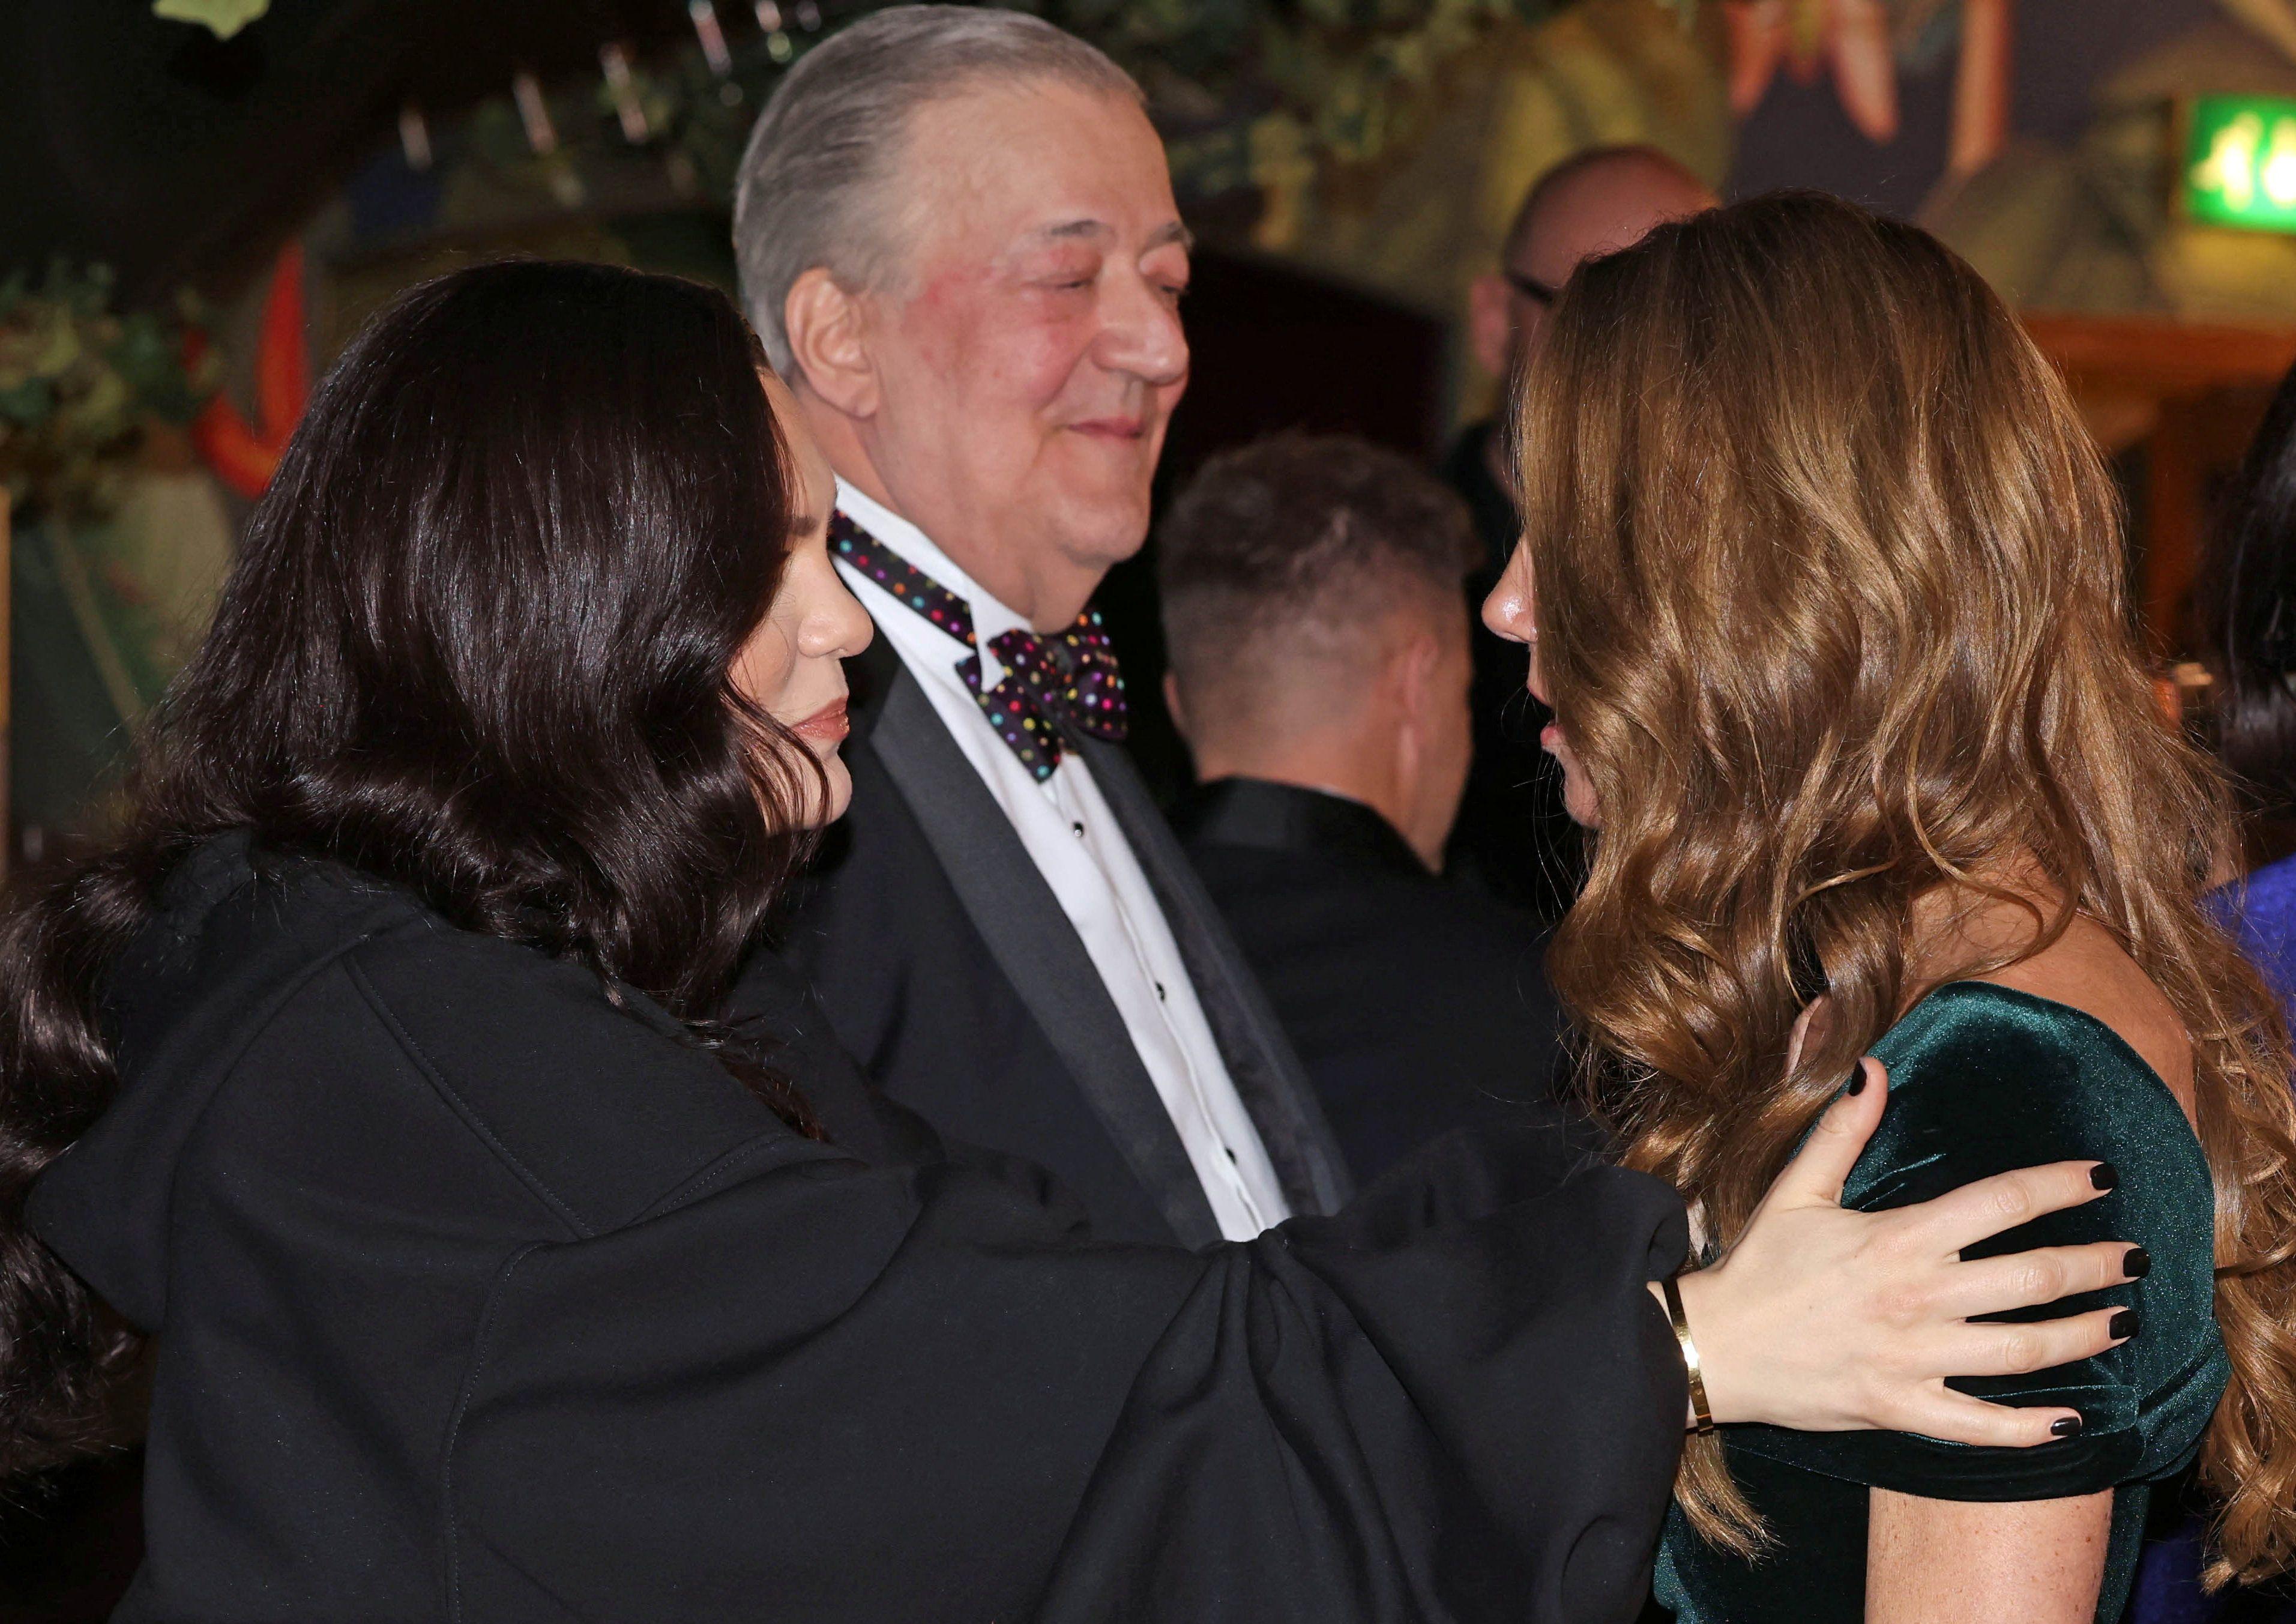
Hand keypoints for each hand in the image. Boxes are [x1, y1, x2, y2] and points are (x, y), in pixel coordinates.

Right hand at [1671, 1058, 2137, 1445]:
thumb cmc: (1758, 1267)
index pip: (2000, 1202)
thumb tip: (1873, 1068)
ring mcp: (1914, 1359)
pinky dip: (2030, 1427)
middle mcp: (1917, 1297)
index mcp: (1897, 1238)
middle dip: (2094, 1265)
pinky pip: (1981, 1427)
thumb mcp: (1796, 1190)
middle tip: (2134, 1260)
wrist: (1713, 1347)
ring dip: (2083, 1336)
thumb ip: (1842, 1131)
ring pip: (2023, 1351)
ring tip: (2120, 1323)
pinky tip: (2071, 1420)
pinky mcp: (1903, 1410)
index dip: (2058, 1186)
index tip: (2100, 1178)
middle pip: (2032, 1278)